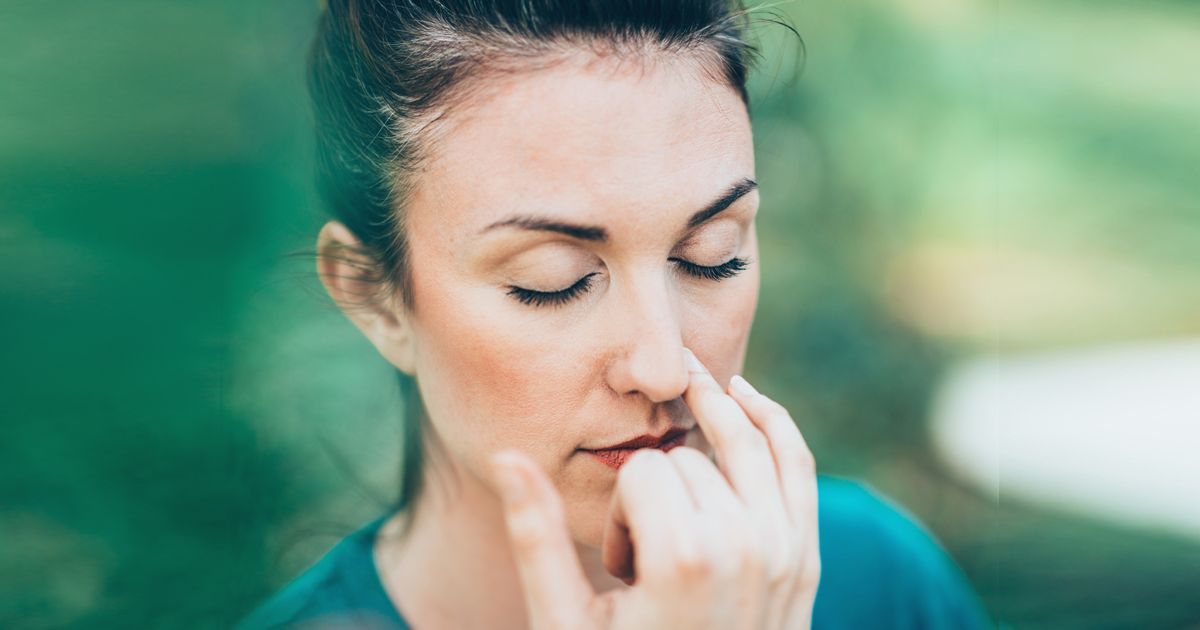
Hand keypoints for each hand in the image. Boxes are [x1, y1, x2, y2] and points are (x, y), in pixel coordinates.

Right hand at [490, 347, 819, 628]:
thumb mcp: (565, 622)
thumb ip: (536, 537)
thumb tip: (505, 456)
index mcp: (685, 559)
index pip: (641, 473)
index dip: (618, 514)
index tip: (621, 571)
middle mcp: (745, 546)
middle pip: (686, 461)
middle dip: (657, 497)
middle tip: (647, 564)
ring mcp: (784, 550)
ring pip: (744, 441)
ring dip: (710, 421)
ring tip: (685, 399)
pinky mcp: (805, 556)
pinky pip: (797, 462)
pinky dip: (774, 420)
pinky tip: (744, 396)